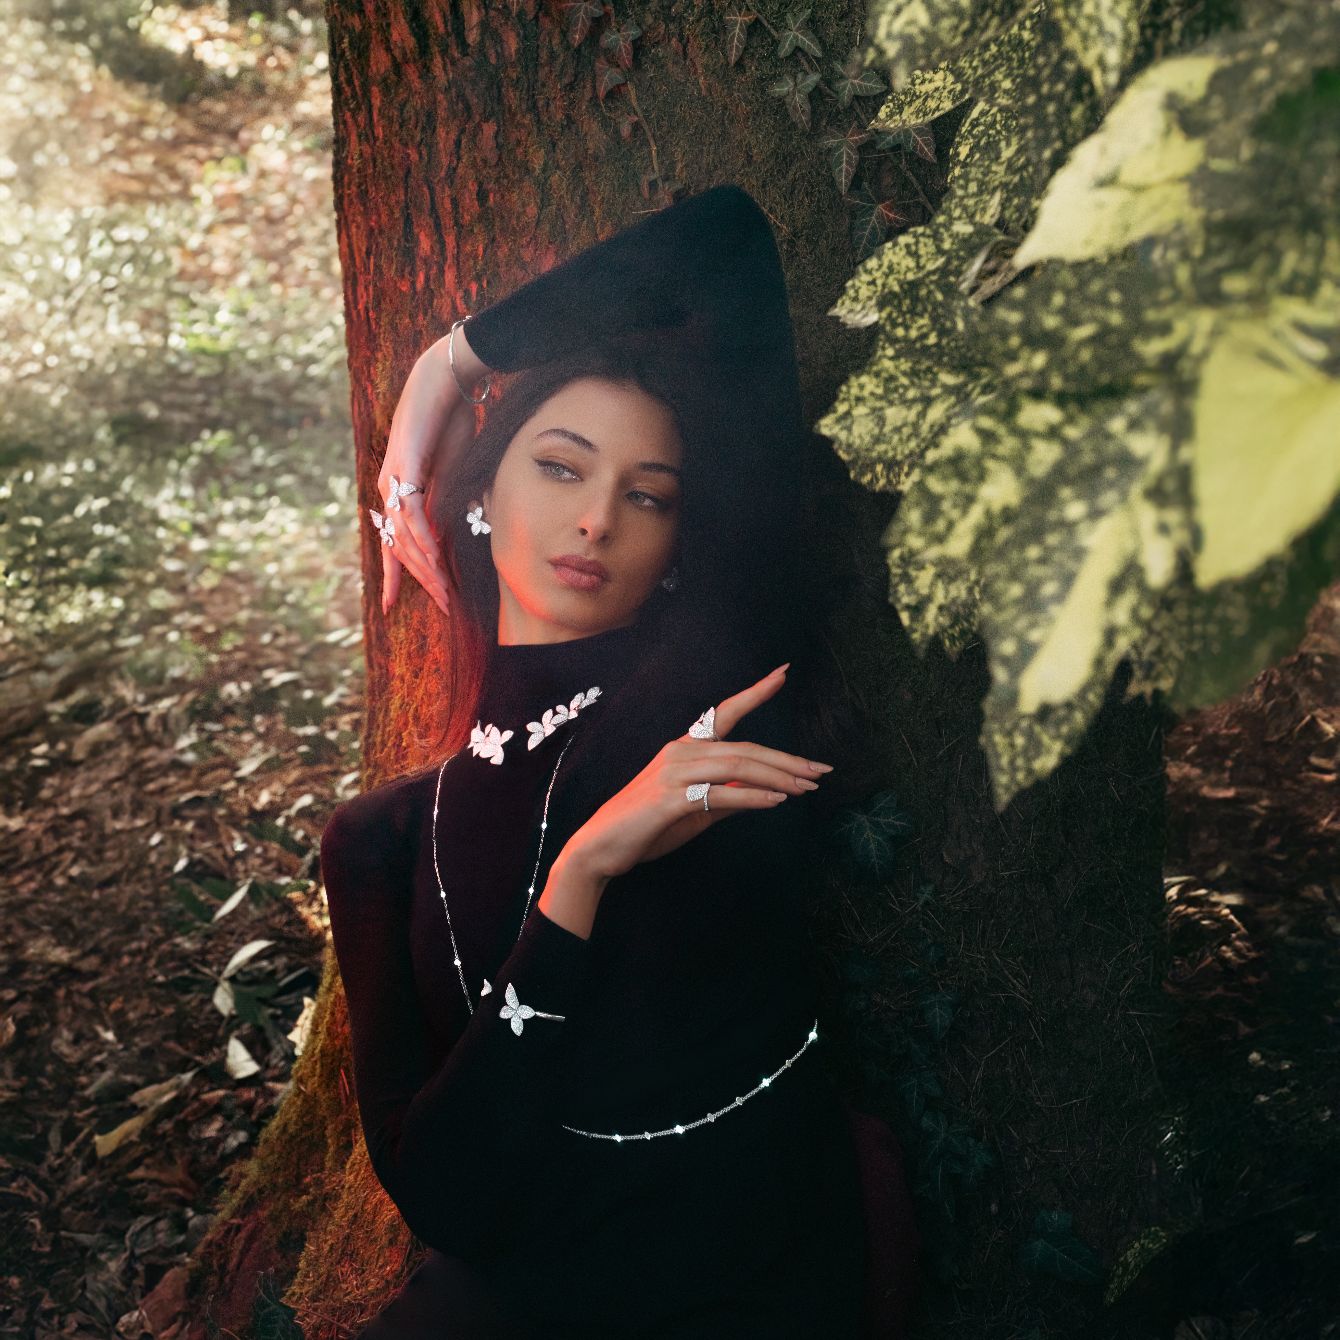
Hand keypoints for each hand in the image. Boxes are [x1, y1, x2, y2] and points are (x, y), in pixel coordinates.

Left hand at [376, 330, 489, 615]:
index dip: (392, 576)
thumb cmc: (449, 422)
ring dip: (427, 568)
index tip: (389, 606)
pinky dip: (424, 540)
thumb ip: (442, 505)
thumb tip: (440, 538)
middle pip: (400, 548)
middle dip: (419, 581)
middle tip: (440, 606)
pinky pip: (413, 516)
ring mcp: (392, 480)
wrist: (444, 381)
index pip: (393, 543)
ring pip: (407, 538)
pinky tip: (436, 559)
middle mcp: (387, 490)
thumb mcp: (449, 474)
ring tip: (444, 591)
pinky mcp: (404, 470)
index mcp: (396, 492)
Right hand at [563, 664, 832, 882]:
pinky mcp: (670, 798)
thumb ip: (726, 798)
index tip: (783, 673)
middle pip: (745, 748)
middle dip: (787, 759)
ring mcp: (674, 773)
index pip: (724, 713)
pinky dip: (753, 797)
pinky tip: (777, 801)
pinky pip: (721, 794)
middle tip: (821, 770)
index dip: (755, 693)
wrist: (601, 848)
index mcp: (684, 748)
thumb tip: (765, 793)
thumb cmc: (647, 828)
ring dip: (779, 778)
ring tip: (808, 788)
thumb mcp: (694, 811)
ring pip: (738, 767)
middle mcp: (680, 752)